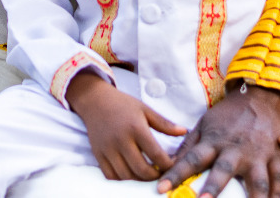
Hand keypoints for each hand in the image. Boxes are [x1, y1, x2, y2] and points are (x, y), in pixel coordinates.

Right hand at [66, 71, 185, 180]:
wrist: (95, 101)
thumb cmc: (123, 104)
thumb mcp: (145, 109)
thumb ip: (164, 123)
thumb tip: (184, 131)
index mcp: (136, 128)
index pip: (156, 154)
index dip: (168, 165)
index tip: (173, 164)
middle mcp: (121, 140)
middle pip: (141, 169)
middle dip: (155, 176)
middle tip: (161, 173)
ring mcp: (108, 149)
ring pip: (126, 176)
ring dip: (140, 180)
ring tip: (148, 174)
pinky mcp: (98, 155)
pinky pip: (111, 176)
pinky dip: (123, 180)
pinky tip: (131, 173)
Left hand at [158, 84, 279, 197]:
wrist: (261, 97)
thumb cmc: (229, 114)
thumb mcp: (204, 123)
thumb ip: (188, 146)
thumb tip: (168, 163)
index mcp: (214, 141)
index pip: (190, 160)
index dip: (175, 175)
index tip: (161, 188)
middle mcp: (235, 149)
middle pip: (223, 171)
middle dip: (213, 188)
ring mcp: (257, 154)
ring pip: (258, 181)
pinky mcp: (275, 157)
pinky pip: (277, 179)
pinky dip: (276, 194)